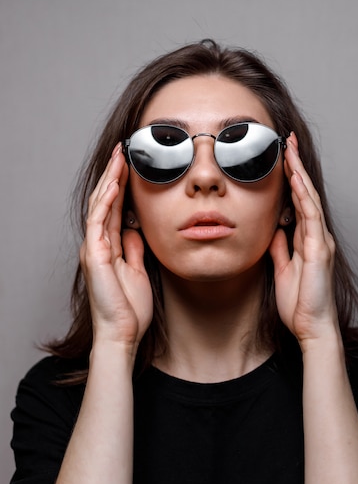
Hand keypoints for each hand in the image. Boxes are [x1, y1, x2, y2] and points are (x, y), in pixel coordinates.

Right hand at [80, 145, 152, 353]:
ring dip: (110, 179)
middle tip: (124, 150)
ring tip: (120, 157)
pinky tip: (115, 183)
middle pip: (104, 200)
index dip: (121, 185)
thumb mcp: (137, 270)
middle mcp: (98, 243)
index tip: (132, 164)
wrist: (121, 333)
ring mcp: (94, 248)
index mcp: (109, 246)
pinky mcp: (95, 255)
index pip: (114, 207)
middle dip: (114, 174)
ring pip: (99, 205)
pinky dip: (106, 201)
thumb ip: (134, 248)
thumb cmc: (129, 308)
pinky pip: (98, 222)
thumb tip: (136, 229)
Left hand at [269, 133, 338, 345]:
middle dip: (296, 167)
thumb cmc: (299, 303)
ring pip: (309, 199)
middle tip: (287, 141)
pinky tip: (296, 179)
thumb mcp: (283, 269)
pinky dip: (304, 196)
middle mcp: (316, 236)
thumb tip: (272, 230)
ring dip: (299, 173)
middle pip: (305, 194)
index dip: (290, 179)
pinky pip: (311, 217)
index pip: (297, 202)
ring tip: (289, 150)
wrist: (312, 327)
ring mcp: (320, 241)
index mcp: (306, 240)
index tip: (280, 158)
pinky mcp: (320, 250)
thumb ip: (280, 248)